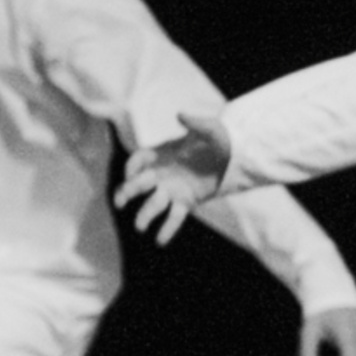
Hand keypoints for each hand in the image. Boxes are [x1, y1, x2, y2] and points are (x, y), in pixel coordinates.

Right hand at [117, 114, 231, 243]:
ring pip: (153, 204)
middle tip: (120, 202)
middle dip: (127, 192)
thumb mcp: (211, 129)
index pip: (138, 160)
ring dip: (144, 215)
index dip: (132, 166)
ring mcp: (172, 189)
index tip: (131, 174)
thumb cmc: (219, 140)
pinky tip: (160, 241)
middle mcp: (162, 173)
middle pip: (138, 184)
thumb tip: (180, 114)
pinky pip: (174, 217)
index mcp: (161, 154)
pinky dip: (167, 228)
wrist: (235, 157)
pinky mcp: (185, 201)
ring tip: (140, 227)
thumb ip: (196, 123)